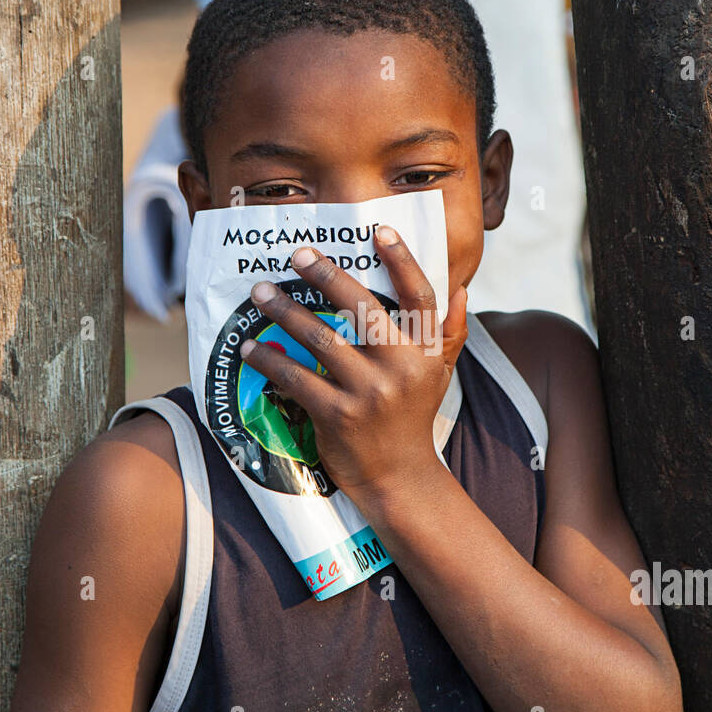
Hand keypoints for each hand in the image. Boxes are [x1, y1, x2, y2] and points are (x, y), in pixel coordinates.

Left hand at [239, 225, 468, 502]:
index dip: (402, 261)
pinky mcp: (338, 416)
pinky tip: (251, 347)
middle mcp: (400, 369)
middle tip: (298, 254)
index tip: (379, 230)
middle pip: (363, 310)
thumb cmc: (413, 421)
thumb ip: (449, 333)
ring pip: (322, 340)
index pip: (420, 298)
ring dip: (286, 312)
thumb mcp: (438, 376)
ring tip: (260, 292)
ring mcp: (369, 393)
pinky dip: (271, 361)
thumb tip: (460, 289)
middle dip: (327, 276)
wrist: (400, 480)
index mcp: (424, 354)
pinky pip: (298, 379)